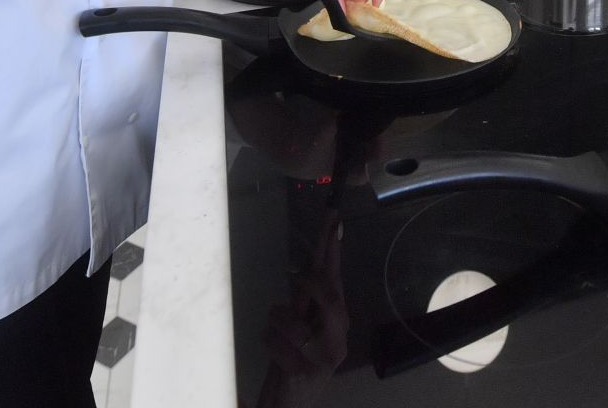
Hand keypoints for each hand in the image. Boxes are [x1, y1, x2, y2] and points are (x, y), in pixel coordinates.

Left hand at [258, 212, 350, 401]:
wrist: (291, 403)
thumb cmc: (294, 358)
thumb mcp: (302, 323)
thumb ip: (308, 296)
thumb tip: (314, 260)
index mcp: (337, 319)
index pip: (335, 276)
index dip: (332, 247)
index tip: (332, 217)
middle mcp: (337, 336)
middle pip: (329, 297)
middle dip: (309, 285)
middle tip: (297, 280)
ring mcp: (325, 356)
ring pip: (296, 323)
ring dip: (277, 320)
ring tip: (273, 326)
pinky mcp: (306, 373)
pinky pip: (279, 346)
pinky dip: (269, 342)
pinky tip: (272, 348)